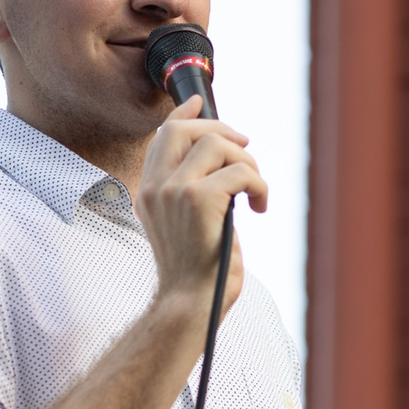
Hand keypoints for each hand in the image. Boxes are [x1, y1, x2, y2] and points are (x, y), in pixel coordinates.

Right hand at [135, 97, 267, 316]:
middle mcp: (156, 187)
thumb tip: (222, 161)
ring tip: (254, 192)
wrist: (191, 304)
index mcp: (148, 193)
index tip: (200, 104)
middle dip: (221, 130)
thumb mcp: (185, 226)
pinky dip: (259, 185)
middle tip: (245, 148)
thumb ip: (192, 193)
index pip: (161, 138)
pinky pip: (242, 171)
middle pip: (185, 129)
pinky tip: (259, 207)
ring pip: (218, 144)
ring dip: (247, 163)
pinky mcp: (201, 199)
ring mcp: (175, 191)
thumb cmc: (196, 273)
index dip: (184, 116)